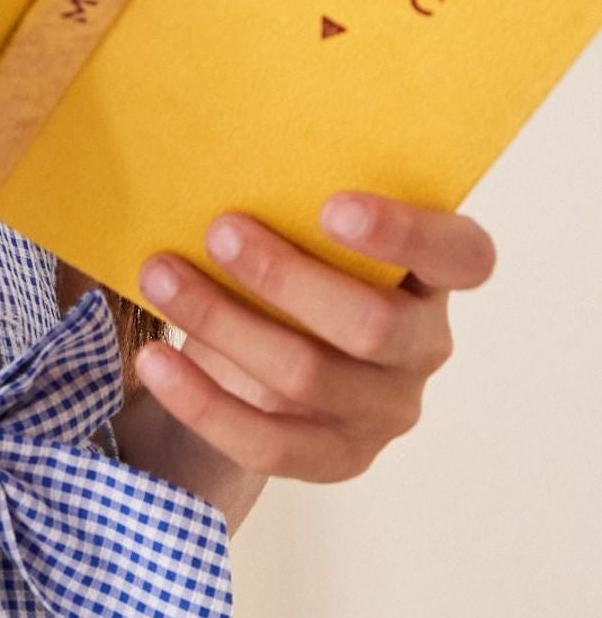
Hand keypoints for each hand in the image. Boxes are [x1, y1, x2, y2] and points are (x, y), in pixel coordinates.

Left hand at [130, 192, 498, 483]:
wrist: (255, 370)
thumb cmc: (285, 275)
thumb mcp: (303, 238)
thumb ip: (293, 208)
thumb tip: (220, 159)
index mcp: (433, 279)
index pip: (464, 257)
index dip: (408, 234)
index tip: (331, 206)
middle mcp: (423, 348)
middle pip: (372, 326)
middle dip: (285, 276)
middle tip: (218, 230)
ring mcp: (385, 411)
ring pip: (308, 377)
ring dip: (224, 322)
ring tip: (160, 277)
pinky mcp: (337, 459)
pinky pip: (268, 443)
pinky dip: (202, 401)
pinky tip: (153, 361)